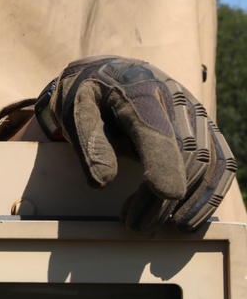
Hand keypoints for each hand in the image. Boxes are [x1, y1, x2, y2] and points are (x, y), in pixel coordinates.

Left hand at [35, 55, 235, 231]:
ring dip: (189, 201)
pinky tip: (187, 219)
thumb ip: (88, 141)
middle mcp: (176, 99)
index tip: (166, 194)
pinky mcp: (206, 128)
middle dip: (163, 196)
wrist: (110, 71)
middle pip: (184, 153)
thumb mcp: (76, 109)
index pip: (157, 129)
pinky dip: (210, 195)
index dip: (165, 162)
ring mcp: (196, 113)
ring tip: (157, 226)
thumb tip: (102, 183)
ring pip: (208, 161)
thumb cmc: (90, 94)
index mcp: (138, 91)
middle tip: (134, 224)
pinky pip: (222, 163)